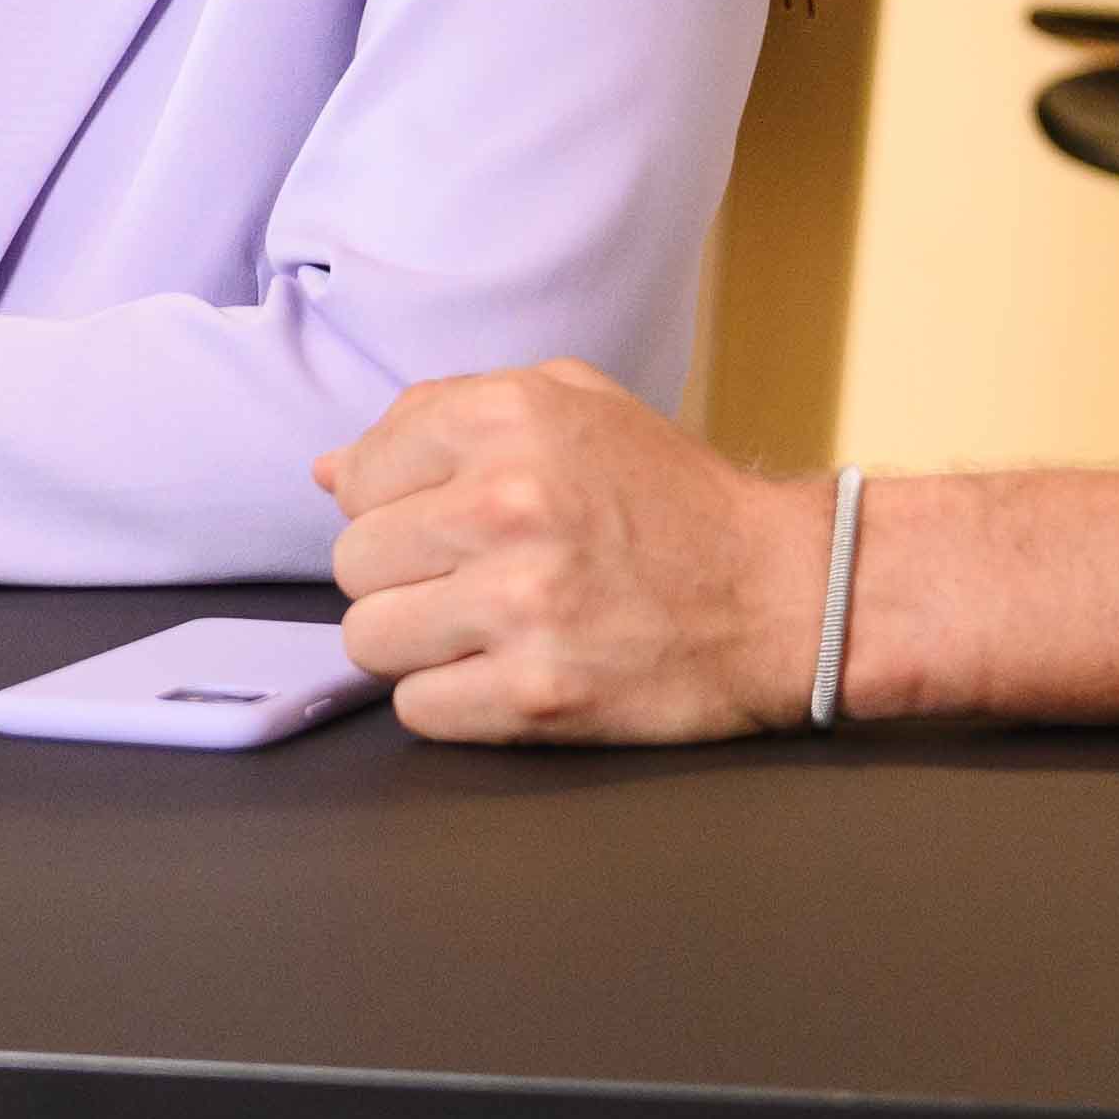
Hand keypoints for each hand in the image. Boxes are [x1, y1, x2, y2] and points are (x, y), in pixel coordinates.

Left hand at [324, 362, 822, 741]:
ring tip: (482, 630)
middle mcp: (504, 505)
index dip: (392, 506)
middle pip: (353, 563)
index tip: (444, 522)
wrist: (789, 594)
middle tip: (470, 581)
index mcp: (507, 419)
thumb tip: (330, 473)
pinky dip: (452, 702)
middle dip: (401, 577)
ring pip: (368, 640)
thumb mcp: (572, 409)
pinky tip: (505, 674)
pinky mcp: (538, 694)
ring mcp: (520, 606)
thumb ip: (442, 418)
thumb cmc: (673, 501)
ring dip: (415, 645)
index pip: (359, 476)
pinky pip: (418, 709)